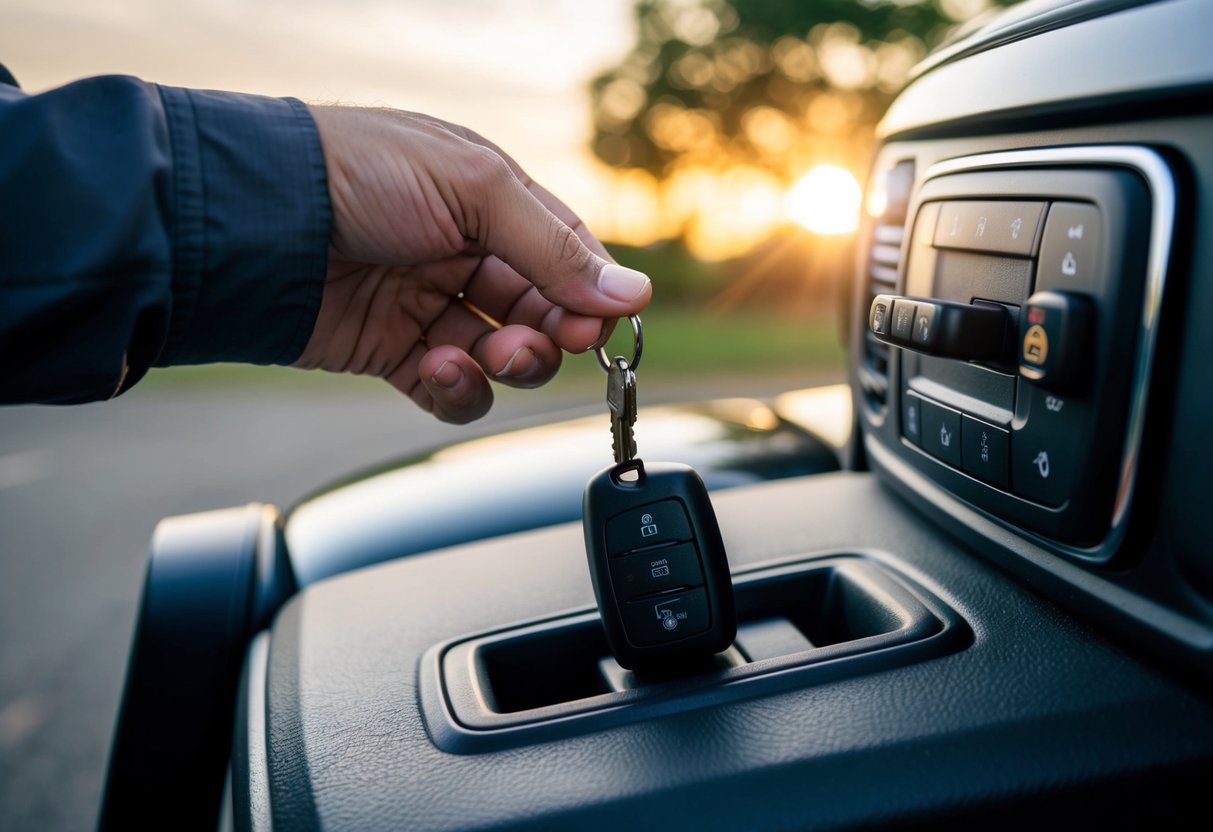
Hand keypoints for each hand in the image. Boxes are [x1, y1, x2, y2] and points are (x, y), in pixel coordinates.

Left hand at [292, 106, 650, 422]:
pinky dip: (456, 390)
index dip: (589, 295)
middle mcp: (464, 252)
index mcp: (490, 201)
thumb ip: (553, 248)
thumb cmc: (357, 172)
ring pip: (501, 356)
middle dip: (552, 335)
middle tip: (549, 343)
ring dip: (508, 365)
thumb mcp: (472, 189)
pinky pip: (449, 388)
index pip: (566, 256)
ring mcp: (428, 304)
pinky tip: (437, 369)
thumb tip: (632, 294)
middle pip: (541, 312)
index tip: (602, 328)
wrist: (253, 217)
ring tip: (485, 355)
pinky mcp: (392, 351)